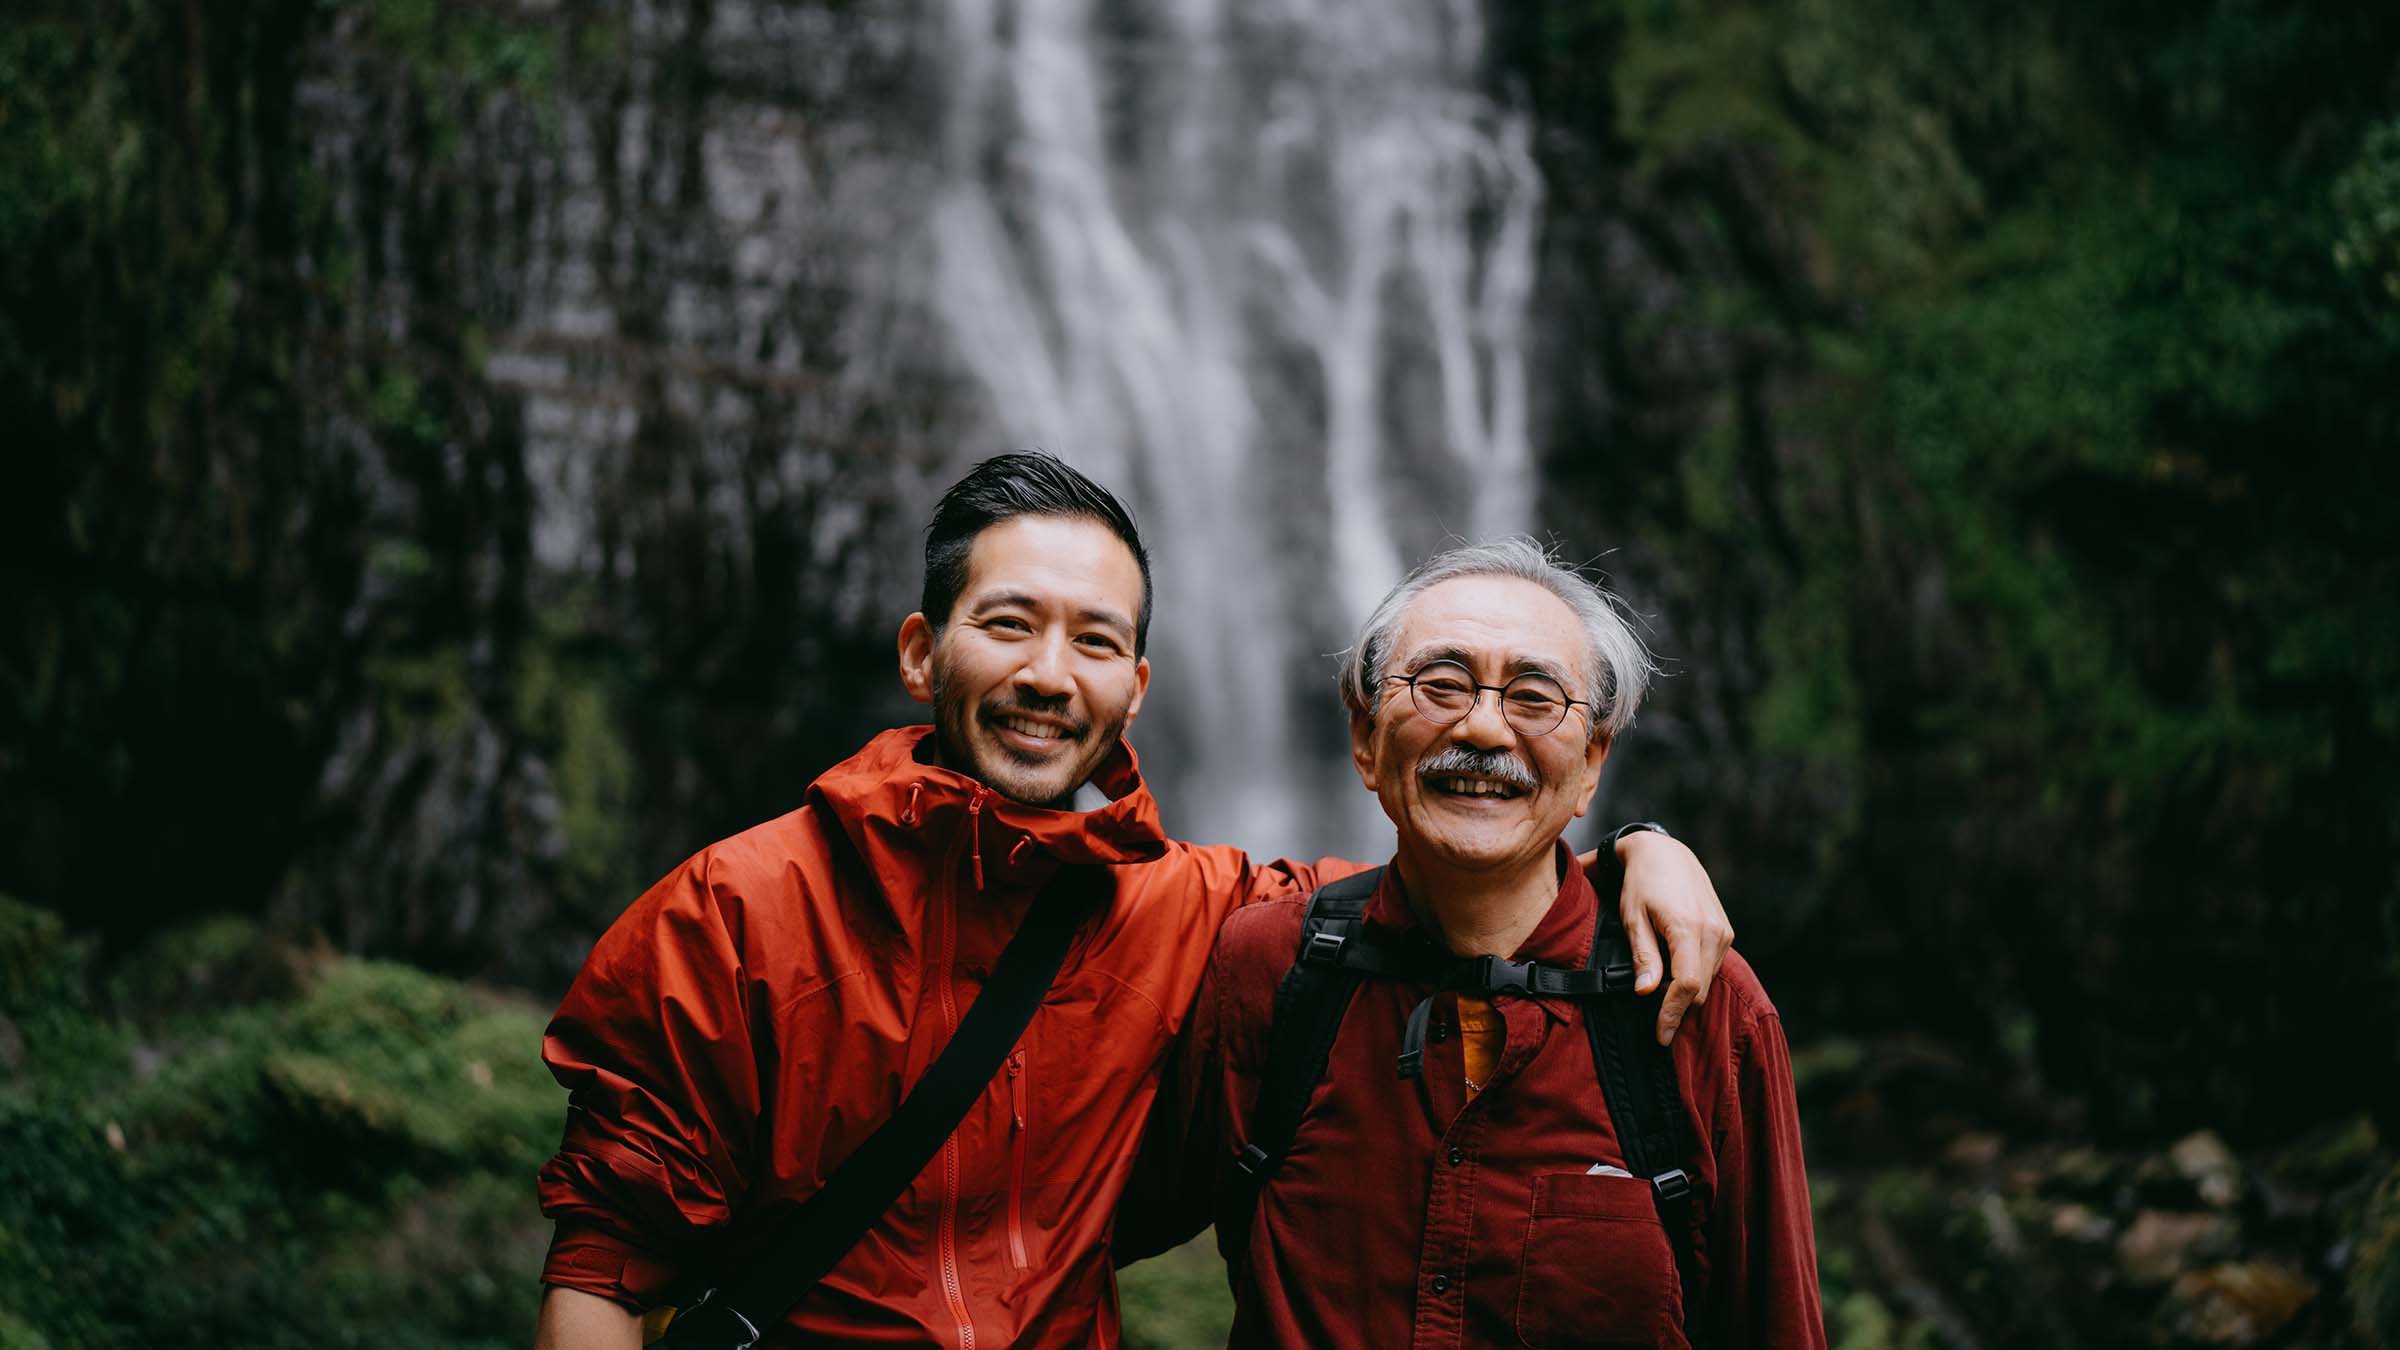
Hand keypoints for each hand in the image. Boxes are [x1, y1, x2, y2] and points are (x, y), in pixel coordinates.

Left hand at [1578, 832, 1733, 1044]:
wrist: (1665, 853)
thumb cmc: (1641, 883)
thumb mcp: (1632, 917)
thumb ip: (1643, 956)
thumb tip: (1647, 993)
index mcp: (1688, 928)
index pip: (1686, 985)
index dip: (1672, 1014)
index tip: (1660, 1036)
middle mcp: (1713, 931)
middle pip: (1700, 990)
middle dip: (1678, 1009)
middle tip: (1653, 1023)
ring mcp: (1724, 931)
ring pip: (1707, 981)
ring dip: (1686, 994)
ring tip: (1659, 994)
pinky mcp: (1726, 931)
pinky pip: (1712, 967)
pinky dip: (1694, 977)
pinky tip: (1673, 974)